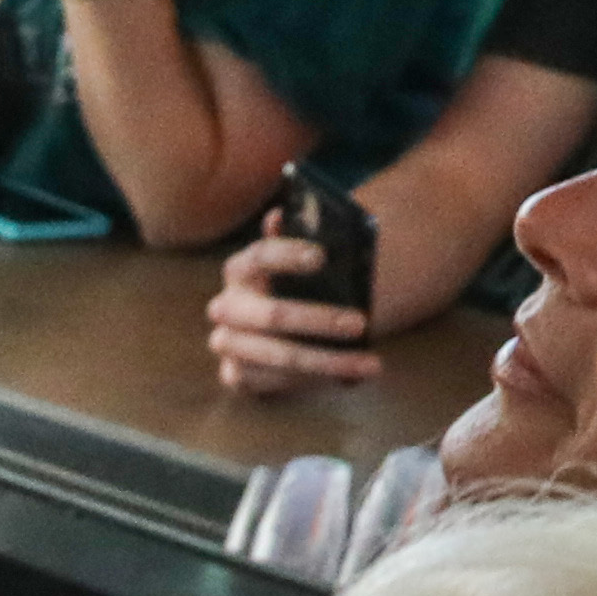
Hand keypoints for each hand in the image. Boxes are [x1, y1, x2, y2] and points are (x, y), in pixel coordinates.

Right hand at [201, 217, 383, 395]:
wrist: (270, 331)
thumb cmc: (293, 289)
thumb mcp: (297, 265)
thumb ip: (294, 242)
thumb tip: (280, 214)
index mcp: (240, 270)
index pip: (259, 256)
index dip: (288, 255)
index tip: (323, 257)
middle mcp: (226, 307)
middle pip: (273, 315)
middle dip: (319, 320)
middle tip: (361, 322)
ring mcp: (227, 344)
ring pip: (279, 355)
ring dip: (328, 361)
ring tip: (370, 364)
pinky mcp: (236, 375)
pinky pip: (274, 381)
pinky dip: (313, 381)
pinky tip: (346, 378)